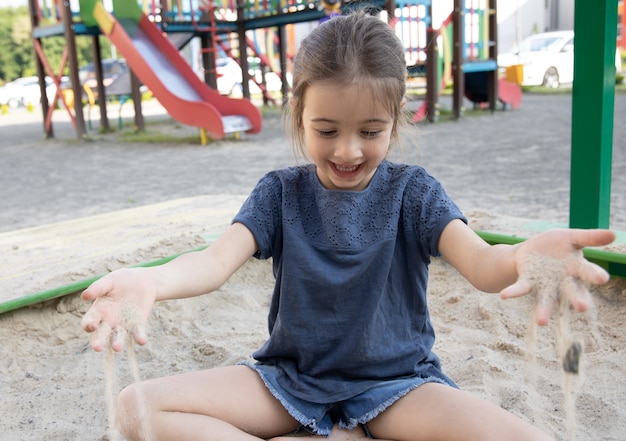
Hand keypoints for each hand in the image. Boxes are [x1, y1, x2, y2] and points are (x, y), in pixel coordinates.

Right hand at [81, 268, 156, 351]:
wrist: (142, 281)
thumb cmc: (121, 280)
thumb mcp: (109, 281)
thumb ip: (98, 288)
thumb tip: (85, 296)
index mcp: (97, 312)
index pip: (89, 322)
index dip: (88, 325)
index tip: (91, 325)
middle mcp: (108, 322)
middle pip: (101, 335)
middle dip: (98, 342)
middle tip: (97, 348)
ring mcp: (123, 325)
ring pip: (118, 337)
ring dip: (117, 343)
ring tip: (117, 347)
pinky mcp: (138, 325)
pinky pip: (137, 333)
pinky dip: (139, 337)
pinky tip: (142, 341)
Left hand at [500, 228, 614, 324]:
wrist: (533, 249)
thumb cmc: (557, 245)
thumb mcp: (572, 237)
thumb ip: (590, 237)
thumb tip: (614, 233)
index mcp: (577, 269)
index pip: (588, 272)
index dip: (595, 275)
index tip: (603, 278)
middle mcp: (563, 282)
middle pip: (571, 292)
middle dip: (577, 299)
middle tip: (582, 307)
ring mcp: (545, 285)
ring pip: (547, 300)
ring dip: (544, 311)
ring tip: (541, 321)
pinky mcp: (528, 283)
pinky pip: (521, 289)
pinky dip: (513, 292)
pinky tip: (504, 295)